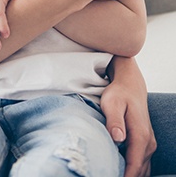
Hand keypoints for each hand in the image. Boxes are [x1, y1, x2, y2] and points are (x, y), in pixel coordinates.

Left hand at [101, 57, 155, 176]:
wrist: (130, 85)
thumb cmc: (119, 94)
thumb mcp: (112, 103)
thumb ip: (114, 121)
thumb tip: (118, 138)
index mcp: (140, 136)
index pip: (134, 167)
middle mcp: (148, 144)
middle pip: (138, 172)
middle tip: (105, 175)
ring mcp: (149, 145)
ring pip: (142, 170)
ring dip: (129, 174)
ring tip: (111, 173)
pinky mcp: (146, 144)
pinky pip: (142, 164)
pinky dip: (133, 170)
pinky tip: (120, 170)